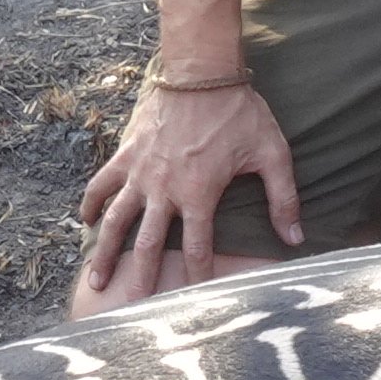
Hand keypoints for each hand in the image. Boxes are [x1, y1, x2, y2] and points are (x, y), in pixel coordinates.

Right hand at [73, 79, 298, 310]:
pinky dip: (91, 203)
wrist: (201, 70)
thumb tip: (295, 239)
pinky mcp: (126, 153)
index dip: (199, 278)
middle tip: (132, 309)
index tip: (195, 303)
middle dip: (142, 279)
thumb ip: (283, 199)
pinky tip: (85, 222)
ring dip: (104, 252)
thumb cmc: (240, 111)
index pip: (200, 249)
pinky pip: (102, 183)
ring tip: (95, 280)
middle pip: (149, 243)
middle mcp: (165, 189)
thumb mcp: (271, 154)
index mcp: (200, 193)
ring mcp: (141, 172)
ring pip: (116, 220)